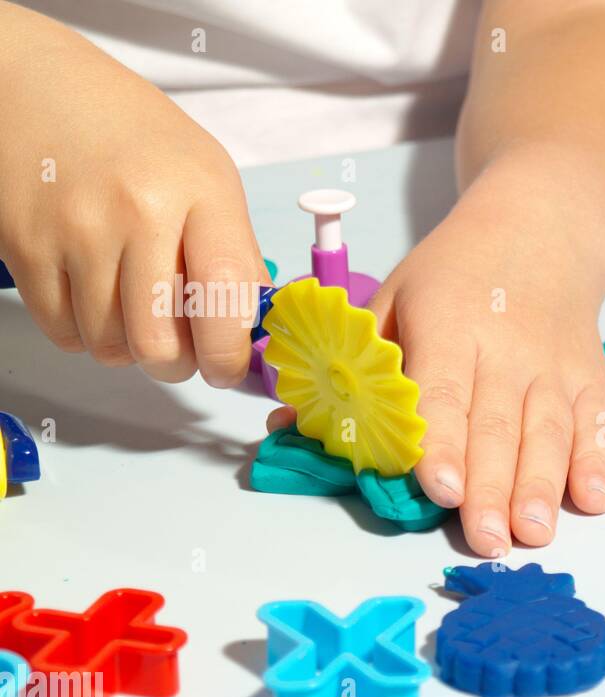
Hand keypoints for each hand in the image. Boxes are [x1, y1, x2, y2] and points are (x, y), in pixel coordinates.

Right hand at [0, 3, 266, 384]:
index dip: (228, 356)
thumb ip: (233, 253)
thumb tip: (247, 331)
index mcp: (200, 193)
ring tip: (134, 307)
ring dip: (126, 346)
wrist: (38, 86)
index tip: (227, 369)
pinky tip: (95, 295)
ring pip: (108, 346)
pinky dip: (84, 332)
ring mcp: (74, 231)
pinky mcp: (23, 245)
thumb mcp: (208, 177)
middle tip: (179, 349)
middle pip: (158, 344)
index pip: (226, 301)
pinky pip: (63, 331)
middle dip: (175, 365)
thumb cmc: (135, 136)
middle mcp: (138, 213)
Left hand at [267, 176, 604, 556]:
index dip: (441, 444)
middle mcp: (507, 347)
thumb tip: (288, 427)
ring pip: (548, 432)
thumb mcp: (392, 301)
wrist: (539, 231)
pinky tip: (592, 501)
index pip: (443, 393)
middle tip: (484, 541)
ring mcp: (554, 365)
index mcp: (449, 324)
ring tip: (531, 534)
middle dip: (491, 488)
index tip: (439, 489)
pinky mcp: (590, 377)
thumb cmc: (453, 278)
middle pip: (498, 426)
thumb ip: (352, 366)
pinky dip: (598, 463)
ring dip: (541, 487)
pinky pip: (597, 423)